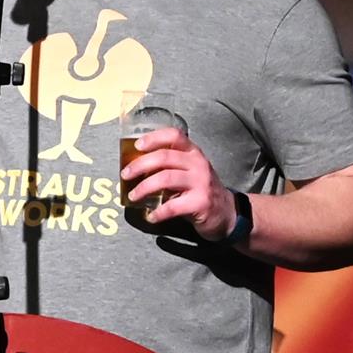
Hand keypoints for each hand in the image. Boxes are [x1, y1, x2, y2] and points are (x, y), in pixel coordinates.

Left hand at [121, 128, 237, 241]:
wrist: (227, 214)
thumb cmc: (201, 192)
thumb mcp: (190, 172)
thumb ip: (171, 167)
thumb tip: (138, 168)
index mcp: (194, 153)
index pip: (175, 136)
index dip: (154, 138)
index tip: (137, 145)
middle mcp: (198, 164)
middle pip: (164, 157)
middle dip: (140, 165)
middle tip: (125, 175)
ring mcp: (201, 183)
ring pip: (165, 179)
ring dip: (144, 188)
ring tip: (133, 196)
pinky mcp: (200, 203)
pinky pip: (172, 206)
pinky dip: (158, 212)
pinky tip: (151, 216)